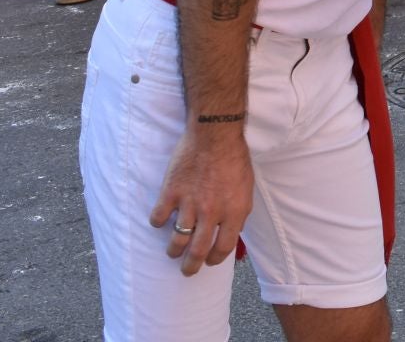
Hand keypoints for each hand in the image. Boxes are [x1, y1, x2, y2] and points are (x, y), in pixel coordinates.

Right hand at [150, 126, 252, 276]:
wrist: (215, 133)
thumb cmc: (234, 158)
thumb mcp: (247, 187)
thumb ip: (239, 211)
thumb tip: (233, 230)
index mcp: (234, 212)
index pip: (223, 248)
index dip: (215, 260)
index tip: (209, 262)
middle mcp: (212, 212)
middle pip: (198, 251)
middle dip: (192, 266)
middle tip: (187, 271)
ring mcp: (190, 204)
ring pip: (177, 240)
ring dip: (174, 251)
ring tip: (172, 253)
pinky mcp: (171, 193)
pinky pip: (158, 218)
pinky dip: (157, 222)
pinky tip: (160, 220)